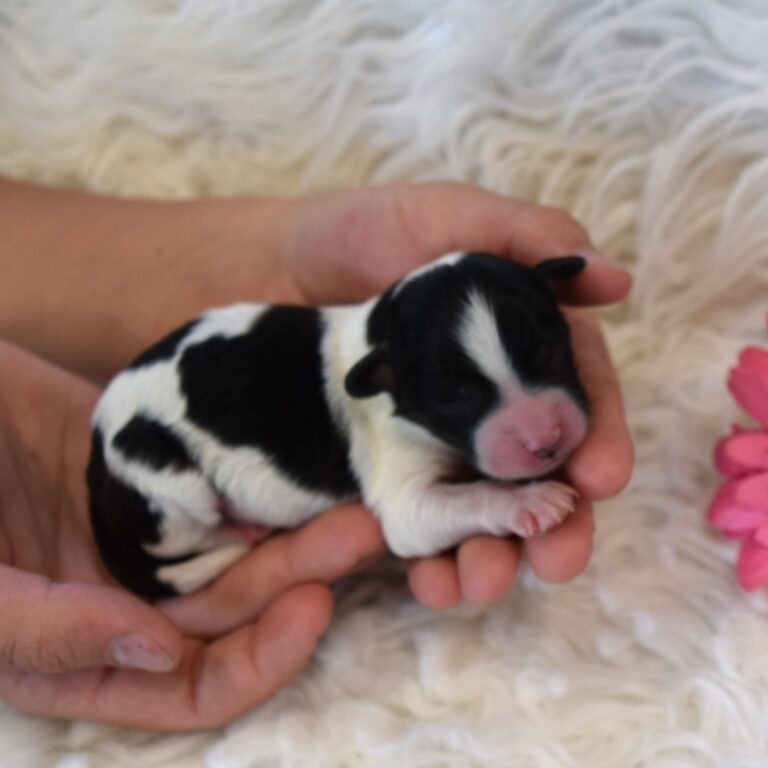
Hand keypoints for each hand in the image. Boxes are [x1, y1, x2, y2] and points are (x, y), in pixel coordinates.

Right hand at [0, 339, 383, 727]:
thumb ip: (41, 634)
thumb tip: (154, 655)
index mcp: (84, 653)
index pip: (194, 687)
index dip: (258, 660)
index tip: (310, 607)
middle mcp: (126, 601)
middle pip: (236, 608)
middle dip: (300, 575)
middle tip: (362, 530)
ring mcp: (145, 534)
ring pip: (240, 545)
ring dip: (298, 527)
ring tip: (353, 495)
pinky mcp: (154, 475)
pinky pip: (221, 485)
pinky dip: (259, 481)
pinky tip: (301, 461)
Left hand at [276, 183, 633, 606]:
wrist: (280, 268)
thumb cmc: (371, 231)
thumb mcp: (452, 217)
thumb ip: (528, 237)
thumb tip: (616, 280)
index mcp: (526, 344)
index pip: (579, 396)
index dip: (598, 437)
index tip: (600, 477)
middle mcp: (498, 399)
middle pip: (546, 469)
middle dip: (561, 520)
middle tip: (559, 558)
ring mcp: (449, 438)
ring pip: (492, 507)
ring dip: (499, 552)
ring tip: (486, 581)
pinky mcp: (400, 466)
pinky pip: (428, 518)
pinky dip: (435, 554)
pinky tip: (432, 579)